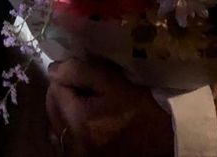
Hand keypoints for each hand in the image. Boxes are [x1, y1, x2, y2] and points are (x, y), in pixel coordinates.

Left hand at [46, 58, 172, 156]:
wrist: (165, 142)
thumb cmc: (141, 110)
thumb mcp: (112, 83)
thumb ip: (79, 71)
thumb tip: (54, 69)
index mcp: (76, 121)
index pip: (55, 88)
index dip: (67, 75)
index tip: (84, 71)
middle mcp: (71, 143)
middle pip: (52, 106)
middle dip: (64, 91)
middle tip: (85, 84)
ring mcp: (76, 155)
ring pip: (56, 123)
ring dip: (65, 108)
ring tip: (87, 100)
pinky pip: (66, 138)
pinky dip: (71, 125)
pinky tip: (88, 118)